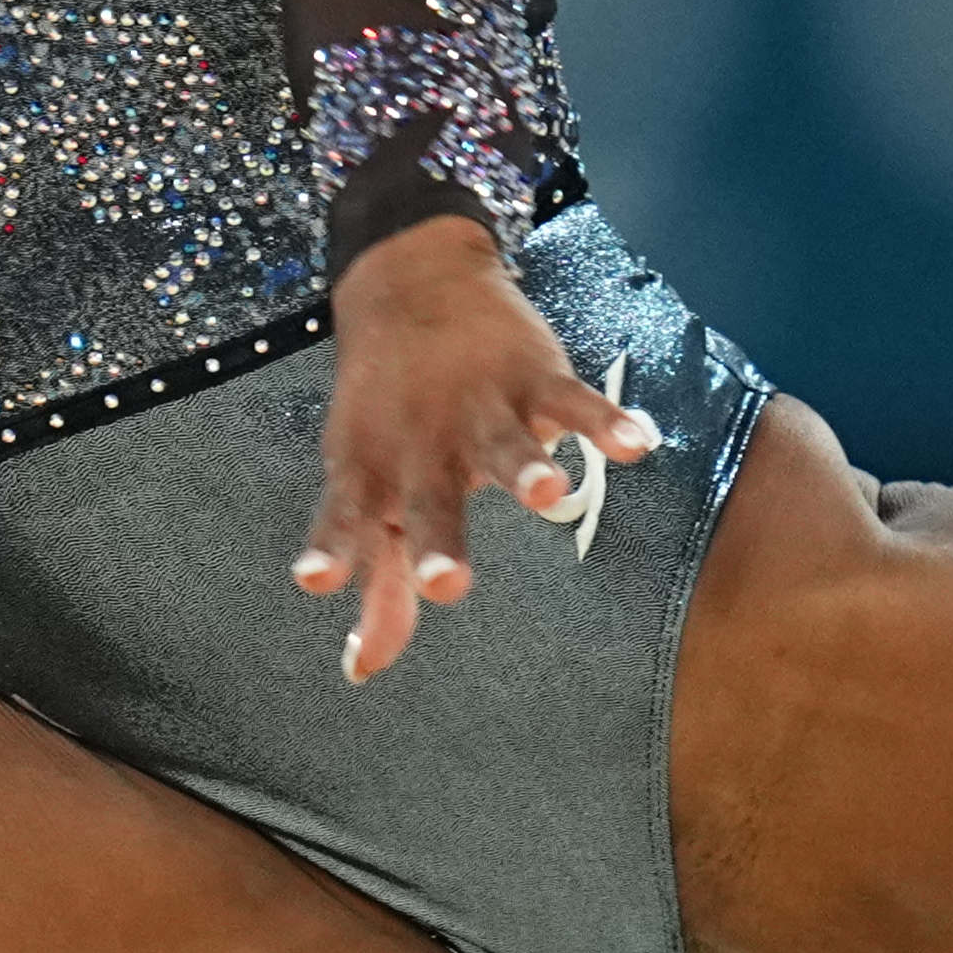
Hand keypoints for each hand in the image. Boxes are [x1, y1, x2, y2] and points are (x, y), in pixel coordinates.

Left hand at [294, 213, 672, 686]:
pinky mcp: (532, 378)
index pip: (348, 517)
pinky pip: (573, 399)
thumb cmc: (388, 410)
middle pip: (430, 498)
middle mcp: (423, 445)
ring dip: (526, 468)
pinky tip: (636, 443)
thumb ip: (377, 583)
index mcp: (374, 473)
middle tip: (446, 582)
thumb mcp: (370, 485)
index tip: (316, 579)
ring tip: (549, 494)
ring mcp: (479, 408)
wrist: (409, 283)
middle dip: (438, 541)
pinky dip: (605, 420)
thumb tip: (361, 670)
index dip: (333, 549)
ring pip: (504, 444)